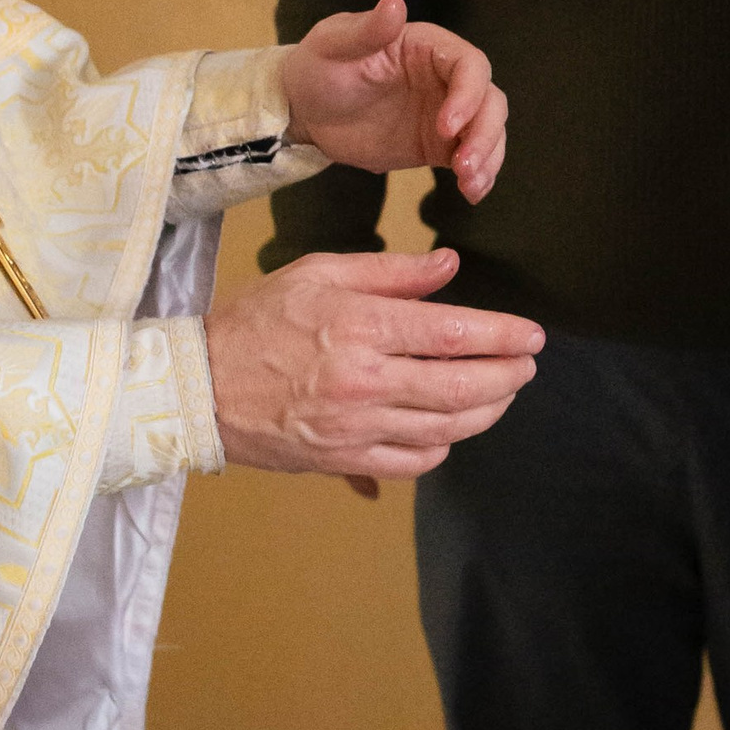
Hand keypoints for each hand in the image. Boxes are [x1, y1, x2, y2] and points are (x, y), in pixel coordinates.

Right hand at [208, 248, 542, 479]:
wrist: (198, 386)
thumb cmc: (258, 320)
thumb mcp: (320, 273)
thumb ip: (391, 271)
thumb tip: (449, 267)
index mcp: (360, 327)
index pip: (452, 333)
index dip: (502, 335)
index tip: (531, 335)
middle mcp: (363, 381)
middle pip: (461, 386)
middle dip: (508, 376)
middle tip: (528, 365)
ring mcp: (355, 427)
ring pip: (446, 428)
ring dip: (487, 412)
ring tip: (503, 392)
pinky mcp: (343, 459)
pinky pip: (412, 462)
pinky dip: (443, 448)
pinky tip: (450, 428)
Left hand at [282, 0, 507, 201]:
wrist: (306, 111)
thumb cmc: (318, 67)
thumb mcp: (333, 44)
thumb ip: (367, 30)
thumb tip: (395, 4)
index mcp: (429, 47)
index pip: (470, 65)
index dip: (469, 95)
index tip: (446, 126)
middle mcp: (447, 79)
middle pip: (490, 101)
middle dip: (485, 134)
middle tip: (462, 166)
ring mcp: (448, 113)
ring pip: (489, 131)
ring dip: (488, 158)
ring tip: (469, 185)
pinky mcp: (439, 145)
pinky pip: (472, 158)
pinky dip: (479, 175)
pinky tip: (472, 193)